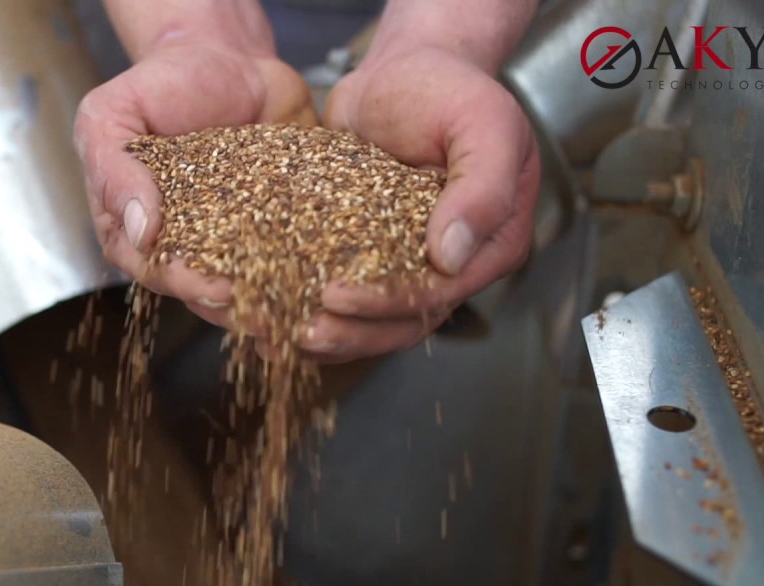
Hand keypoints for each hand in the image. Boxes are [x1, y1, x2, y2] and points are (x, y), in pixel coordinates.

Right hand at [74, 38, 315, 315]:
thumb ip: (114, 170)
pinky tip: (332, 287)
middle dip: (236, 308)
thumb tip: (141, 232)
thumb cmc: (160, 83)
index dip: (184, 284)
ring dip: (276, 307)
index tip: (213, 288)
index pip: (155, 270)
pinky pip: (293, 259)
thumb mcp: (113, 115)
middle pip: (205, 292)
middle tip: (264, 313)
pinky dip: (311, 277)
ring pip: (252, 287)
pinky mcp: (277, 226)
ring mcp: (232, 241)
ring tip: (302, 318)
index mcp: (135, 230)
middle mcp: (184, 245)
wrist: (224, 56)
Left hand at [303, 44, 539, 363]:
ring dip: (328, 336)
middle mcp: (453, 265)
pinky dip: (309, 311)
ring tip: (280, 336)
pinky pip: (342, 295)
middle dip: (350, 333)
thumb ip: (483, 185)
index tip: (338, 297)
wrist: (403, 71)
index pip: (440, 292)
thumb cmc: (448, 89)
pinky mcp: (366, 255)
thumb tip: (452, 256)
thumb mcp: (481, 121)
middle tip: (300, 332)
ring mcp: (407, 264)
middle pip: (402, 321)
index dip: (389, 303)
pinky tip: (272, 318)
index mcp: (491, 243)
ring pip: (371, 321)